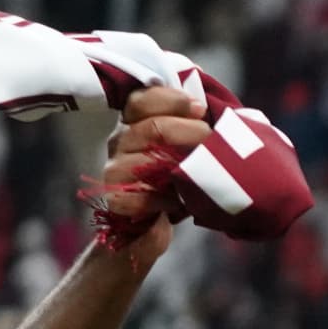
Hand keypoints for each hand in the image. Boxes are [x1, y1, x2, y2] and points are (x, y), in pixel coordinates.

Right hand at [83, 83, 212, 255]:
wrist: (150, 228)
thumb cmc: (175, 181)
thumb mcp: (186, 150)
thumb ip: (192, 129)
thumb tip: (211, 111)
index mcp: (134, 123)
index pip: (141, 100)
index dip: (172, 100)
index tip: (200, 108)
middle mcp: (121, 141)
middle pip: (152, 127)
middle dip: (189, 132)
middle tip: (211, 141)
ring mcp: (115, 170)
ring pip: (146, 160)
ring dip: (179, 168)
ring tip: (199, 176)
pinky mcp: (116, 199)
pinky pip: (137, 197)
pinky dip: (163, 200)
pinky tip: (178, 202)